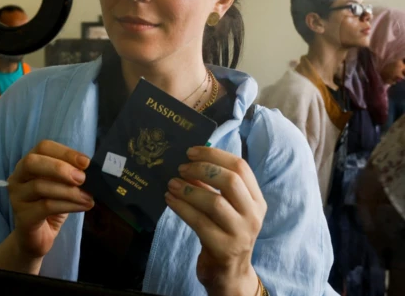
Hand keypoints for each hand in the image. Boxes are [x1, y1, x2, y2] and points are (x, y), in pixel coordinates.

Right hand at [8, 140, 93, 260]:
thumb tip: (91, 168)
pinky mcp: (22, 217)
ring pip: (40, 186)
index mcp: (28, 164)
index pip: (43, 148)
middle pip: (32, 162)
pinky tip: (83, 206)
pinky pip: (45, 207)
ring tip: (88, 197)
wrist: (37, 237)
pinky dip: (68, 205)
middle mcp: (17, 177)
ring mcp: (17, 197)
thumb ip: (71, 174)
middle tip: (82, 178)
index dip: (65, 152)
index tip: (86, 162)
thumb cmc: (51, 207)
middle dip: (60, 168)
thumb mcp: (62, 186)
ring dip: (69, 191)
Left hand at [165, 147, 266, 295]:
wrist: (229, 273)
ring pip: (215, 202)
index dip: (214, 155)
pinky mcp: (224, 248)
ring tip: (171, 184)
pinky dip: (181, 207)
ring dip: (188, 189)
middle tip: (180, 168)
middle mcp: (253, 215)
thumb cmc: (224, 232)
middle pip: (230, 181)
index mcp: (256, 199)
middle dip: (201, 169)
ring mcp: (241, 233)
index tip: (191, 151)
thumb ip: (214, 185)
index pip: (241, 167)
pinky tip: (169, 200)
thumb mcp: (227, 207)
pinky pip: (199, 222)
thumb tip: (189, 161)